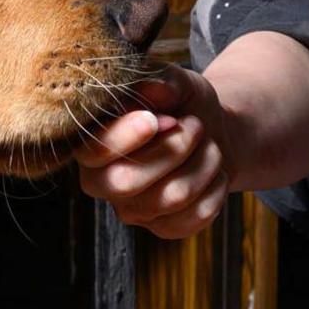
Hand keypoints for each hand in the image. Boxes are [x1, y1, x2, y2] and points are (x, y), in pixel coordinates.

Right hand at [74, 66, 235, 238]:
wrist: (214, 132)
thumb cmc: (183, 104)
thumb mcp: (176, 81)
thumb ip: (162, 80)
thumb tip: (154, 89)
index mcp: (92, 142)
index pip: (94, 151)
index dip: (125, 137)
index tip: (157, 119)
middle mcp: (103, 181)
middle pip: (127, 182)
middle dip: (174, 149)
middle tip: (195, 126)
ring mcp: (133, 210)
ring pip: (171, 197)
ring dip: (204, 163)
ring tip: (210, 144)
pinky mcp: (164, 228)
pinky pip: (195, 217)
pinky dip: (217, 188)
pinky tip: (215, 172)